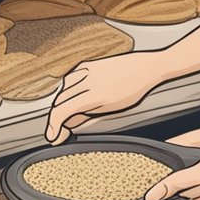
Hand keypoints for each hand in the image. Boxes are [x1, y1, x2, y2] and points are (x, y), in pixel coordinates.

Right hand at [45, 51, 163, 142]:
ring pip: (62, 89)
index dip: (53, 127)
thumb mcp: (111, 109)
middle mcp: (87, 81)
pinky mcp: (88, 63)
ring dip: (62, 103)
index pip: (61, 111)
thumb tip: (70, 123)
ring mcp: (87, 70)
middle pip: (59, 102)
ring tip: (69, 114)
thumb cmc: (134, 89)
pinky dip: (68, 88)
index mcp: (93, 95)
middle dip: (57, 118)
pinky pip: (70, 77)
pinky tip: (73, 95)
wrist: (146, 67)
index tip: (53, 136)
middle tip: (61, 131)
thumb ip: (87, 115)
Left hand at [145, 128, 199, 199]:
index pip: (176, 185)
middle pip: (183, 194)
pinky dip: (196, 194)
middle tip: (159, 187)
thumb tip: (168, 145)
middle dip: (171, 191)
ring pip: (194, 199)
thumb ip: (185, 141)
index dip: (160, 191)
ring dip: (184, 193)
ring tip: (176, 185)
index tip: (149, 198)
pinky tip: (195, 184)